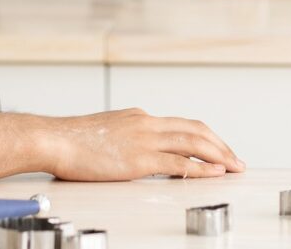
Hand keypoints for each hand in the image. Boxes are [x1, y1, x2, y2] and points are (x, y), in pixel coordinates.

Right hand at [47, 108, 244, 180]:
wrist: (54, 139)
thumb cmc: (72, 141)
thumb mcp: (107, 133)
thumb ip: (126, 138)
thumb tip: (134, 152)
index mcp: (140, 117)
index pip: (182, 124)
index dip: (206, 137)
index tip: (218, 148)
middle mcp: (147, 123)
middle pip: (196, 130)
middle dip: (220, 145)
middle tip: (236, 159)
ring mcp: (145, 139)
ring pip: (194, 142)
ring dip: (219, 155)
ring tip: (234, 166)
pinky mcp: (139, 159)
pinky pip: (179, 162)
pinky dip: (202, 168)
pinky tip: (215, 173)